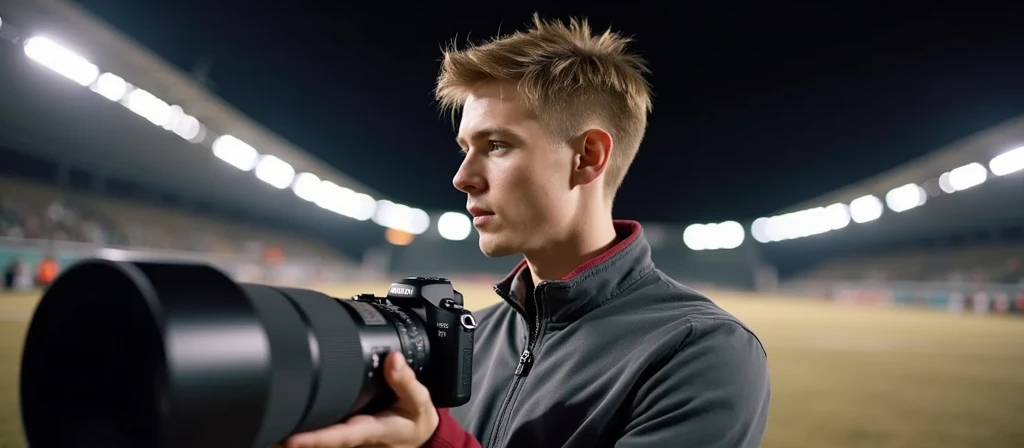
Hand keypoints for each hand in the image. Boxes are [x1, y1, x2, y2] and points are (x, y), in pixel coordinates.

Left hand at [276, 352, 439, 447]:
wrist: (420, 439)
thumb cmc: (415, 423)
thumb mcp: (419, 403)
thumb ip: (406, 382)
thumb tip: (393, 359)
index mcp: (368, 430)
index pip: (336, 437)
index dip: (311, 439)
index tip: (288, 438)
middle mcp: (351, 436)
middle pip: (315, 439)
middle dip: (287, 436)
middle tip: (261, 429)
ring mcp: (344, 436)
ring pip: (312, 437)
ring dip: (287, 432)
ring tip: (261, 424)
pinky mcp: (342, 430)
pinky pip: (318, 430)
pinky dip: (298, 428)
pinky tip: (280, 419)